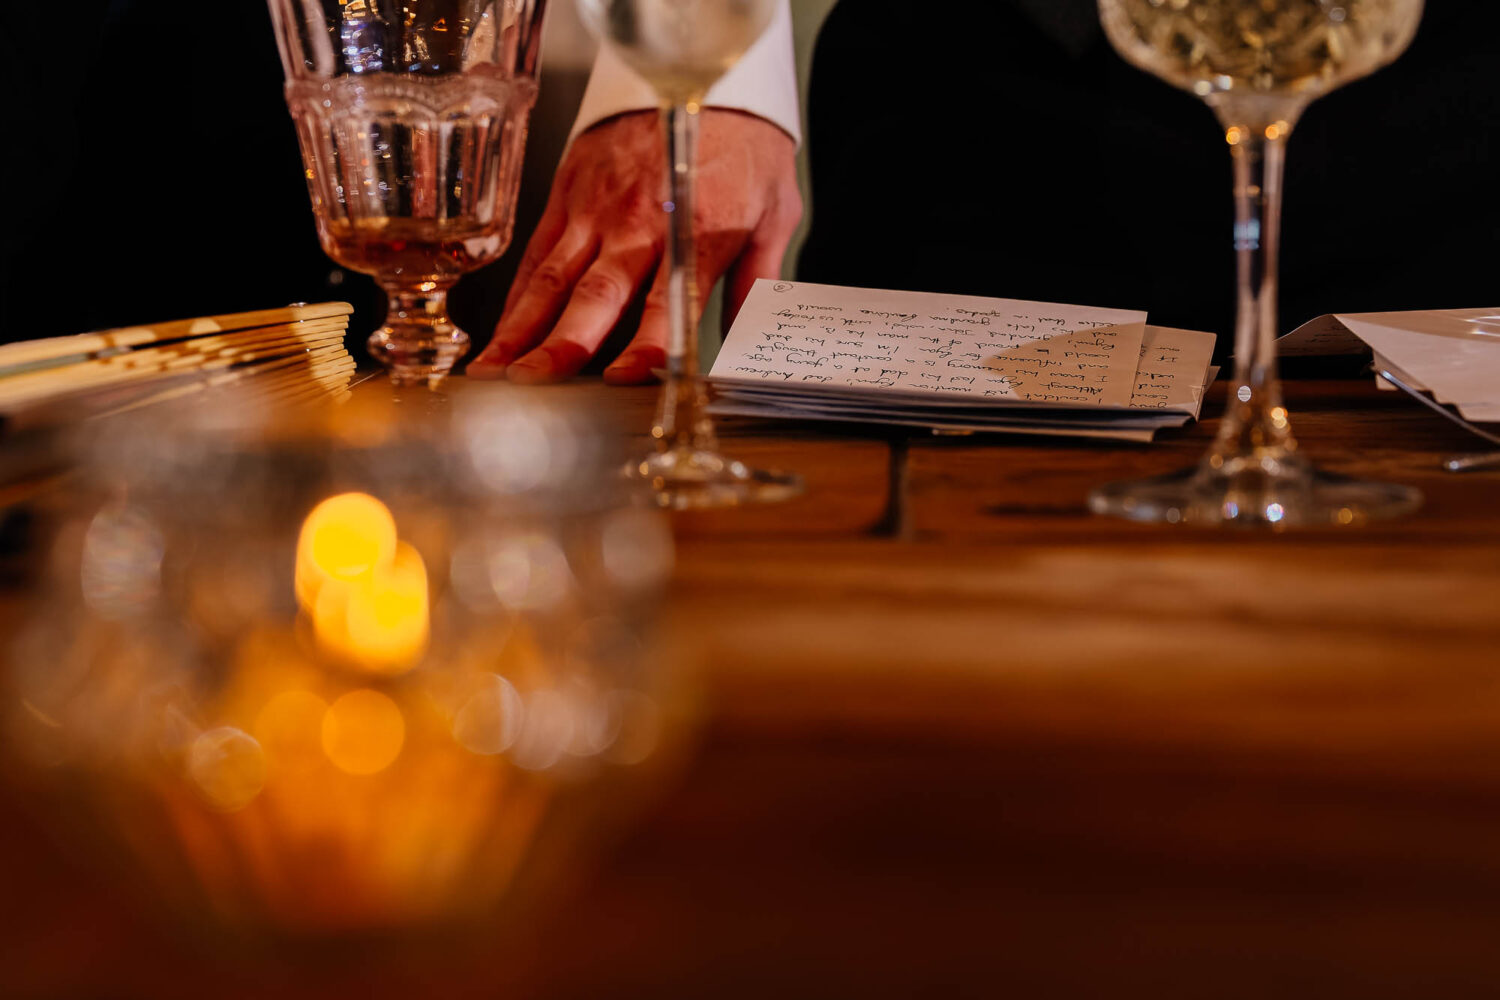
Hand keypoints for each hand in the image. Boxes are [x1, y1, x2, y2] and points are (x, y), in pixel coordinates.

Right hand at [467, 108, 801, 383]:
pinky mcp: (569, 194)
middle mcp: (640, 223)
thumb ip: (758, 281)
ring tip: (493, 371)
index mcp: (697, 230)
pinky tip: (501, 333)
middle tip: (534, 384)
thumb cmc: (744, 142)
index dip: (647, 344)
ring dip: (521, 329)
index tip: (625, 379)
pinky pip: (538, 253)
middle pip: (596, 294)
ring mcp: (596, 209)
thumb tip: (747, 342)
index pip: (668, 301)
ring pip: (553, 279)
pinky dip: (518, 297)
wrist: (702, 68)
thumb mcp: (776, 210)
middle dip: (562, 344)